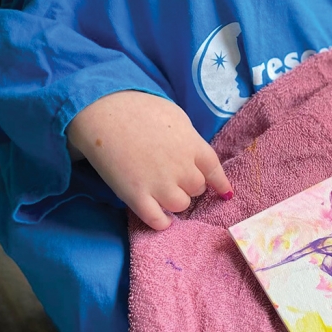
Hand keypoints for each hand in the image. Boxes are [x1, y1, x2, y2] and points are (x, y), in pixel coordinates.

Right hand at [66, 90, 232, 230]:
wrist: (106, 114)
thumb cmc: (141, 109)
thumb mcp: (176, 117)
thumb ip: (189, 138)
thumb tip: (193, 152)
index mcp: (193, 145)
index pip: (214, 170)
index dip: (220, 183)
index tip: (225, 193)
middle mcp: (182, 167)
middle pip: (198, 188)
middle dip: (191, 185)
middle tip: (178, 178)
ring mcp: (160, 184)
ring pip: (181, 205)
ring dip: (177, 201)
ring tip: (166, 193)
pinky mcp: (137, 196)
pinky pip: (157, 220)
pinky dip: (162, 222)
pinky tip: (160, 217)